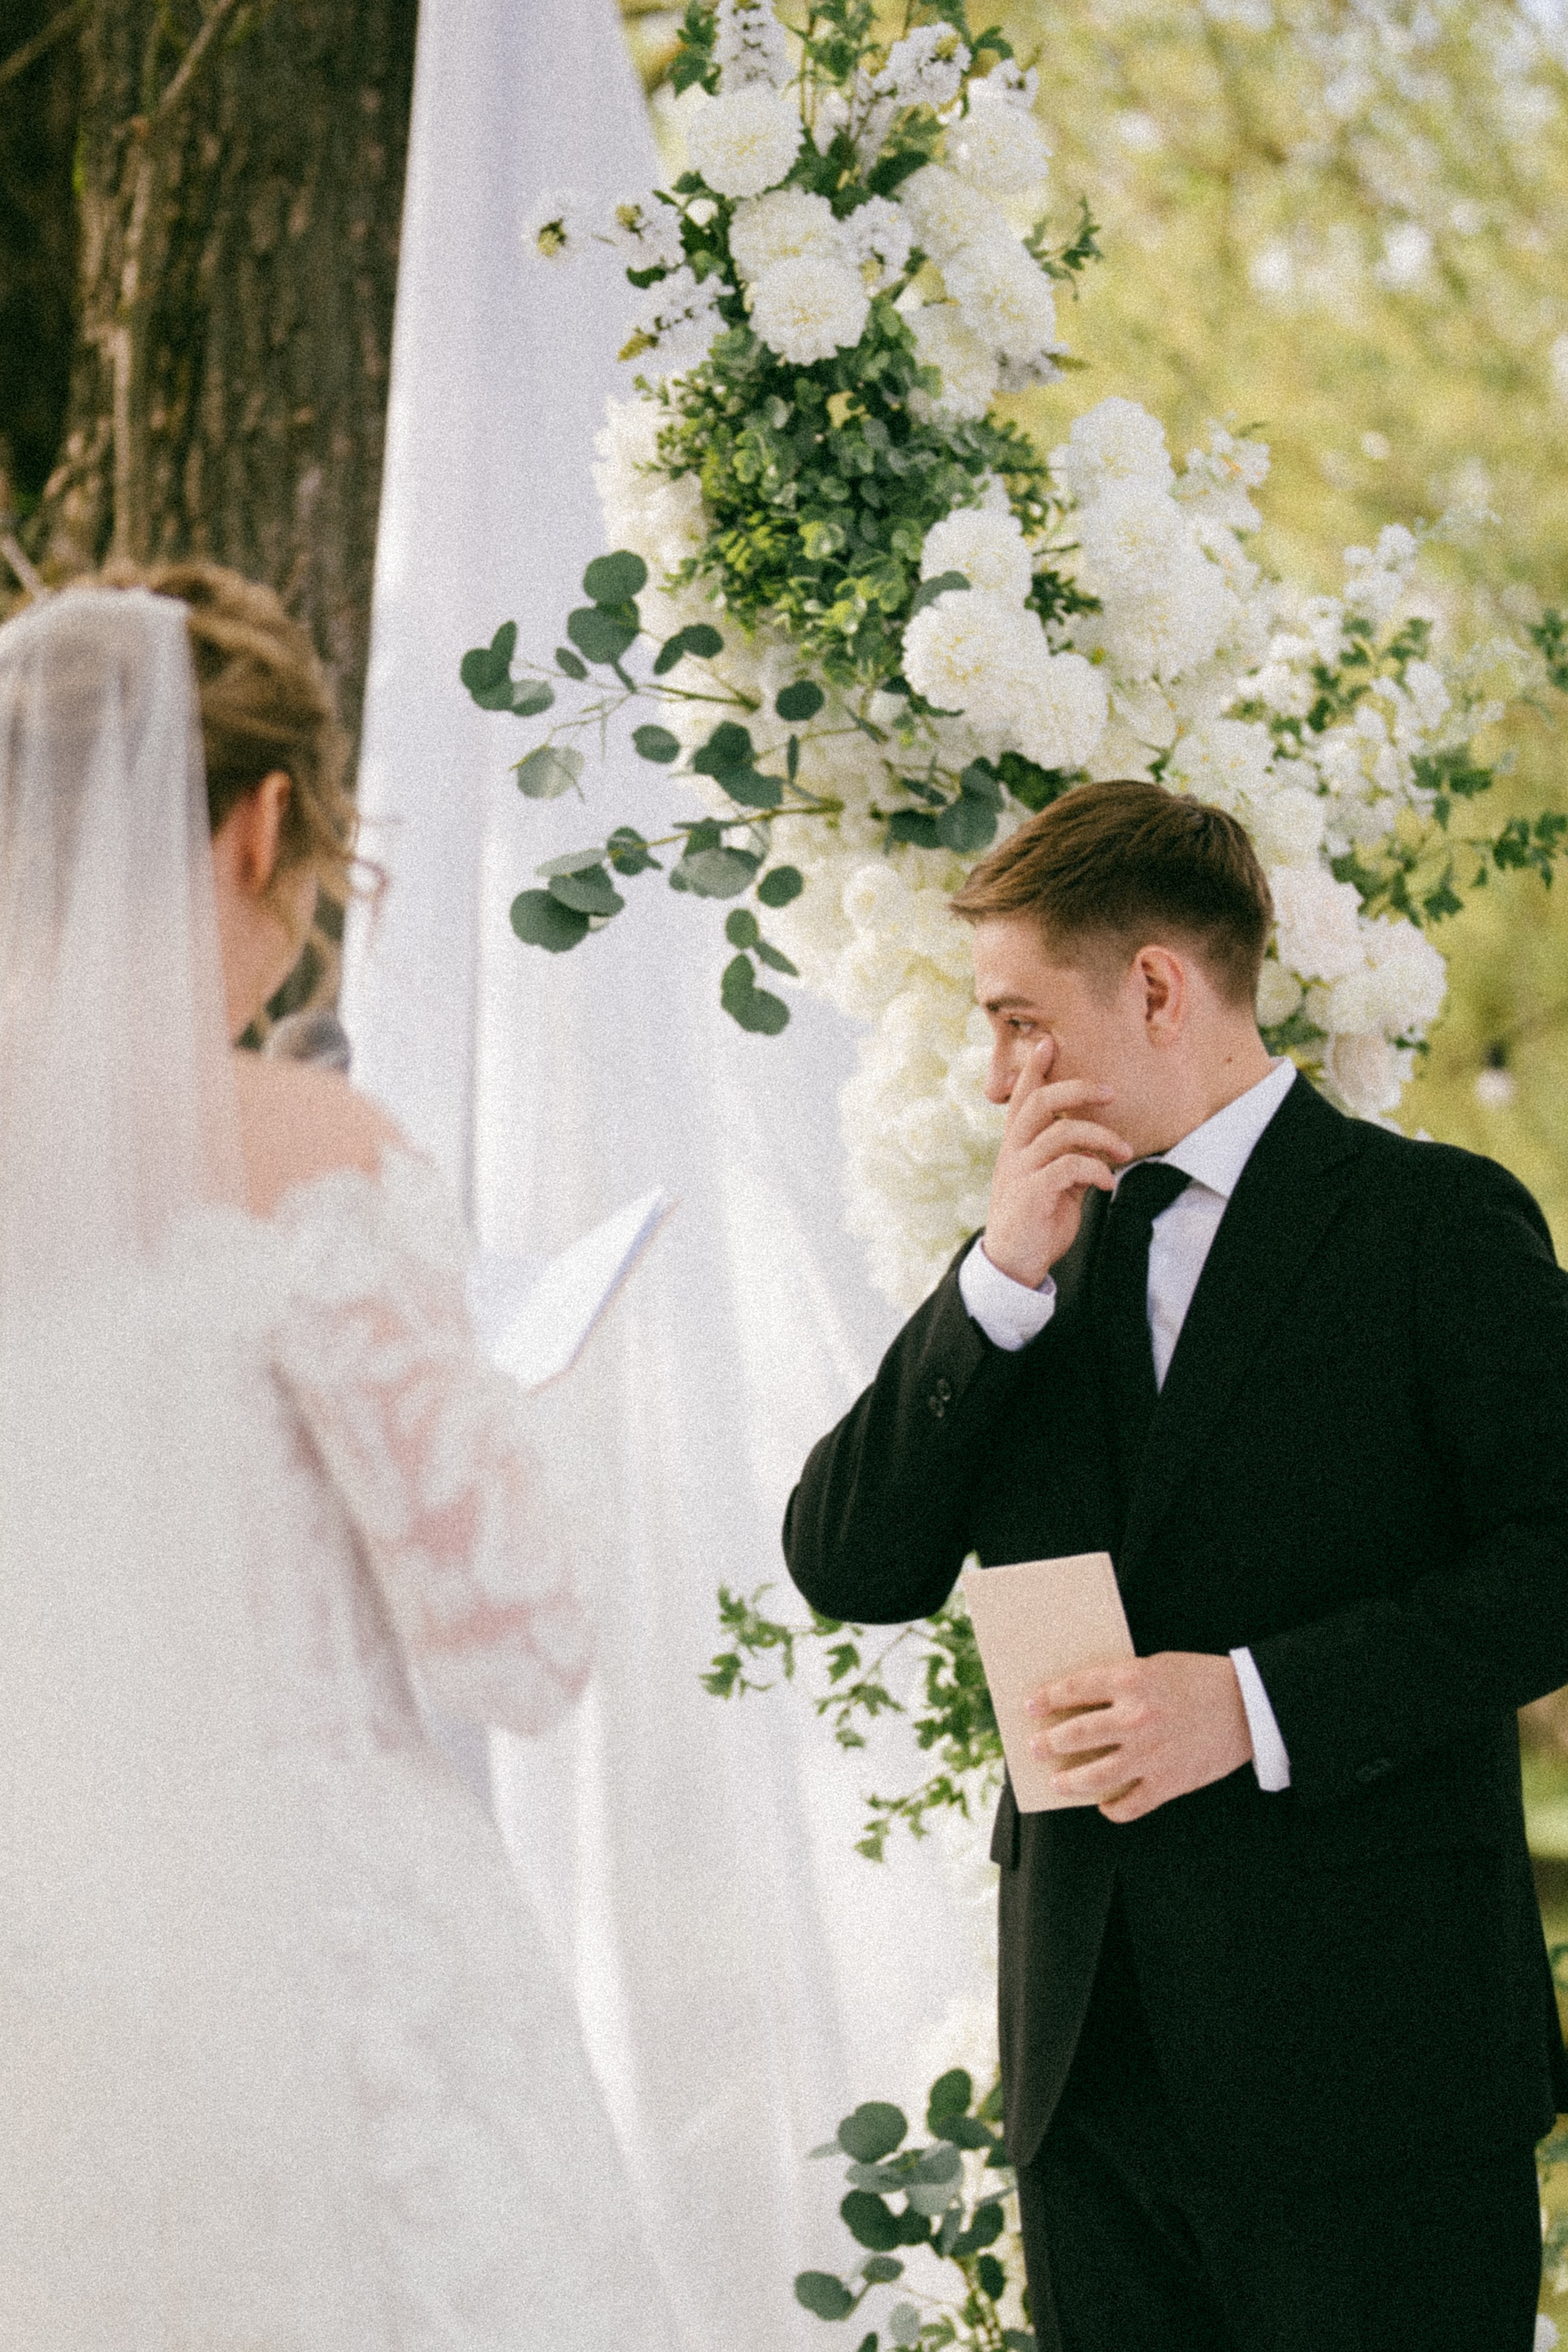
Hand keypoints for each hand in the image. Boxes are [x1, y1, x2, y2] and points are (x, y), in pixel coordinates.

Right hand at [982, 1037, 1131, 1287]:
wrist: (1014, 1264)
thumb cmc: (1037, 1219)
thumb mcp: (1054, 1182)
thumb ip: (1068, 1157)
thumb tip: (1097, 1139)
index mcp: (1018, 1145)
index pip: (1022, 1098)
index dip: (1034, 1069)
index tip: (1048, 1042)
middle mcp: (1014, 1152)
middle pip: (1039, 1103)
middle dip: (1077, 1089)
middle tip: (1111, 1093)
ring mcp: (1020, 1171)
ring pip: (1061, 1132)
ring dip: (1101, 1138)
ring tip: (1124, 1152)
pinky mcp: (1031, 1193)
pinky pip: (1068, 1167)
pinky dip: (1095, 1170)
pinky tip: (1107, 1183)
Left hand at [1028, 1652, 1253, 1822]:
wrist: (1248, 1706)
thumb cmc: (1199, 1680)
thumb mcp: (1155, 1666)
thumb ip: (1121, 1683)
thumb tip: (1081, 1702)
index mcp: (1132, 1680)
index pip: (1074, 1689)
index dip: (1047, 1699)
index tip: (1030, 1707)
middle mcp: (1137, 1718)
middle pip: (1076, 1735)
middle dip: (1048, 1743)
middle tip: (1035, 1747)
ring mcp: (1151, 1754)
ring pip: (1095, 1776)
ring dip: (1069, 1781)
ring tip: (1056, 1781)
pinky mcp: (1169, 1783)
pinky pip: (1130, 1805)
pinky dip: (1113, 1809)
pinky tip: (1104, 1805)